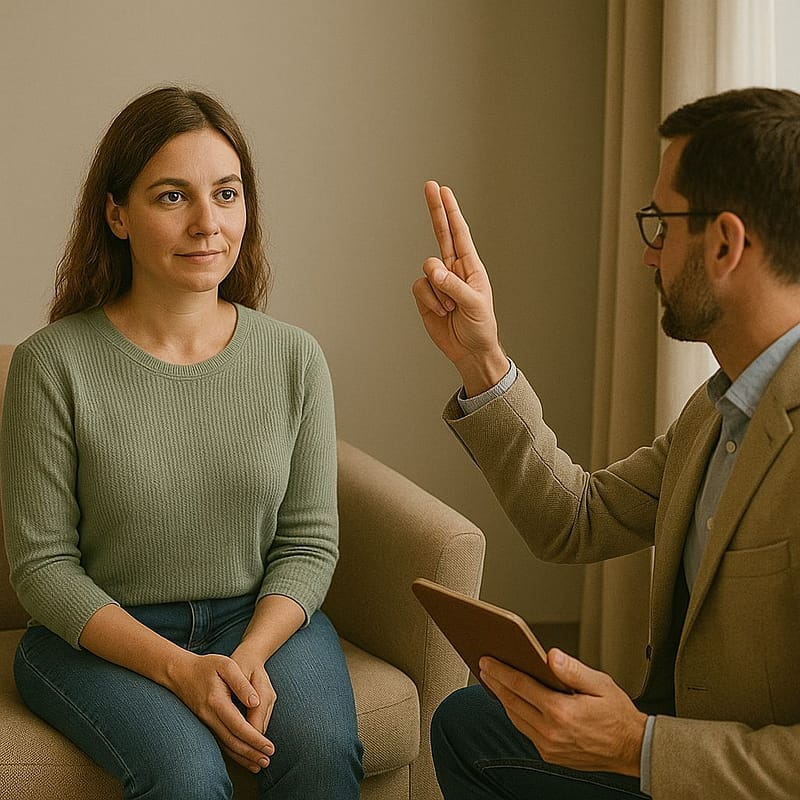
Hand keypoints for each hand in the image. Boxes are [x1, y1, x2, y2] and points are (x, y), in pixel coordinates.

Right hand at [167, 651, 274, 772]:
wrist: (180, 672)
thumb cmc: (207, 666)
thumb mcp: (227, 665)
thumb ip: (241, 683)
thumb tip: (255, 702)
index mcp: (217, 701)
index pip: (238, 726)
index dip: (254, 739)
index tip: (269, 746)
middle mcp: (209, 716)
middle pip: (232, 741)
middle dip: (251, 752)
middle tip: (268, 760)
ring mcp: (206, 722)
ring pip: (225, 745)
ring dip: (242, 757)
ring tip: (259, 764)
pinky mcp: (206, 724)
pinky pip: (220, 742)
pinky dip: (232, 753)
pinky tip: (243, 758)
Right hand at [412, 181, 507, 394]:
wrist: (469, 350)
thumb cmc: (480, 327)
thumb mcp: (474, 304)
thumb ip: (453, 286)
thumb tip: (432, 271)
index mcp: (471, 266)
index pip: (459, 233)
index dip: (451, 211)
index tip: (443, 191)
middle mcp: (453, 269)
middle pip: (441, 234)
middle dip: (435, 210)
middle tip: (429, 186)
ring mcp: (438, 282)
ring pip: (426, 269)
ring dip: (438, 291)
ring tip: (451, 308)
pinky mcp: (425, 297)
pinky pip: (419, 288)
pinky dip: (429, 301)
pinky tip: (440, 311)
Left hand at [479, 649, 646, 776]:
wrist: (633, 749)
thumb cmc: (618, 714)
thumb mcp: (600, 684)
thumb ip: (572, 669)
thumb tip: (550, 656)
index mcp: (561, 712)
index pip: (520, 686)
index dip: (500, 671)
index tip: (487, 660)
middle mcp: (551, 732)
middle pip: (512, 702)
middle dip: (495, 682)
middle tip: (484, 667)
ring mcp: (549, 746)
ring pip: (515, 718)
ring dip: (503, 699)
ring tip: (494, 681)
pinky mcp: (550, 755)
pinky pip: (526, 731)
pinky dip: (516, 714)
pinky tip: (513, 702)